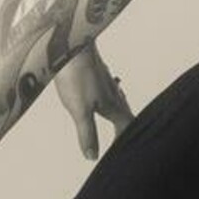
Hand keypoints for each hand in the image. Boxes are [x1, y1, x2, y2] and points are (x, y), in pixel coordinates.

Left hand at [54, 42, 134, 160]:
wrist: (72, 43)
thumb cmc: (77, 75)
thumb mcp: (80, 111)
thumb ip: (87, 134)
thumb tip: (93, 156)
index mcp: (113, 105)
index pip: (127, 126)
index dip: (125, 140)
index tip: (124, 152)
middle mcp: (113, 92)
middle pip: (125, 113)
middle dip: (126, 127)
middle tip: (125, 139)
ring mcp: (105, 81)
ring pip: (117, 100)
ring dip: (118, 112)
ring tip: (117, 120)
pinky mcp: (95, 72)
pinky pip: (107, 89)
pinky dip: (107, 99)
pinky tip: (98, 94)